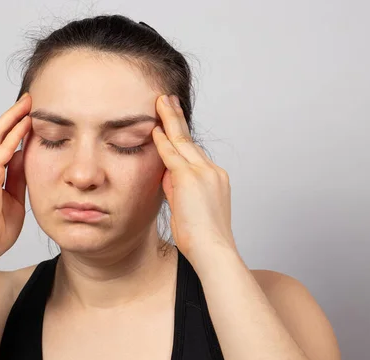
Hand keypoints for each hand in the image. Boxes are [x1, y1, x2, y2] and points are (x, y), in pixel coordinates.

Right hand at [0, 93, 31, 262]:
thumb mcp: (14, 199)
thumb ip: (18, 178)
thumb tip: (27, 157)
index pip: (1, 144)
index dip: (14, 128)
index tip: (29, 115)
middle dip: (13, 115)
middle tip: (29, 100)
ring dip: (13, 120)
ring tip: (28, 105)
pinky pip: (1, 153)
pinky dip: (13, 138)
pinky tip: (25, 126)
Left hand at [152, 94, 236, 261]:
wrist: (213, 251)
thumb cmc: (201, 239)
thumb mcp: (188, 209)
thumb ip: (178, 189)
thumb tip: (166, 175)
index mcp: (214, 178)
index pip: (193, 153)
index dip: (181, 136)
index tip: (173, 123)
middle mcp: (212, 171)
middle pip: (189, 140)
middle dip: (176, 119)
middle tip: (168, 99)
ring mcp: (203, 173)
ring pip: (182, 141)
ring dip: (170, 120)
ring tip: (161, 101)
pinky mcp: (190, 178)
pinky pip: (173, 155)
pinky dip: (163, 141)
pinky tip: (155, 127)